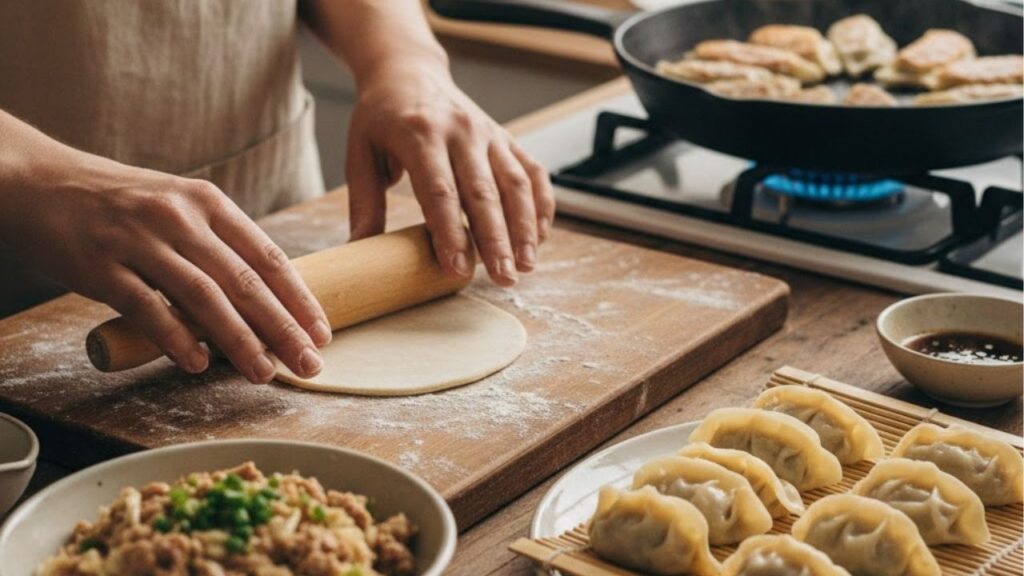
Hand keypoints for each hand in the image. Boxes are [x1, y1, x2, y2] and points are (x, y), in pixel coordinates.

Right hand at [0, 157, 330, 382]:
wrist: (39, 181)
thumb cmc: (119, 203)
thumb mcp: (177, 205)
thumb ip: (217, 244)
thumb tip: (263, 299)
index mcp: (208, 202)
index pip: (268, 256)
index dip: (299, 299)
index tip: (321, 333)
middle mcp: (180, 217)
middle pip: (245, 282)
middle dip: (283, 329)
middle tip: (308, 364)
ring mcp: (140, 240)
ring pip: (204, 297)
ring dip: (240, 341)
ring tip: (264, 373)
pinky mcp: (102, 265)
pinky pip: (148, 308)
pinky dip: (177, 339)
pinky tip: (199, 365)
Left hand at [345, 58, 554, 285]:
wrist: (409, 72)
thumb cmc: (381, 119)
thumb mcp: (360, 154)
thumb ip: (363, 203)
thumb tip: (357, 252)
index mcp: (420, 134)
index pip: (440, 191)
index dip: (450, 232)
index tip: (457, 270)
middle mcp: (460, 132)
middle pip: (484, 192)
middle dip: (496, 239)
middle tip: (503, 278)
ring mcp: (489, 134)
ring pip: (515, 183)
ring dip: (525, 227)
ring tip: (526, 265)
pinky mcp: (506, 138)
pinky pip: (532, 171)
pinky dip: (542, 204)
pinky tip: (541, 237)